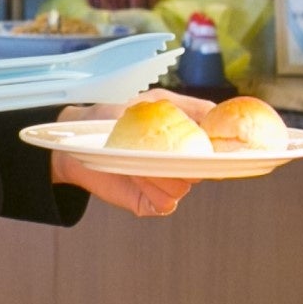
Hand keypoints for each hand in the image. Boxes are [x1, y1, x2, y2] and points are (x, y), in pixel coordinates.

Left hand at [49, 92, 211, 219]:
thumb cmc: (115, 115)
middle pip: (204, 170)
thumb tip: (217, 112)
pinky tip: (134, 172)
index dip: (225, 147)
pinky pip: (166, 201)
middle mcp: (182, 165)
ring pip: (184, 186)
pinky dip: (152, 186)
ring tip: (138, 155)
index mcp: (189, 140)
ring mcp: (167, 184)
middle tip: (165, 145)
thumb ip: (189, 107)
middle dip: (188, 158)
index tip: (218, 140)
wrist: (78, 138)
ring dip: (163, 171)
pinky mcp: (150, 202)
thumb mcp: (154, 101)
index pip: (220, 149)